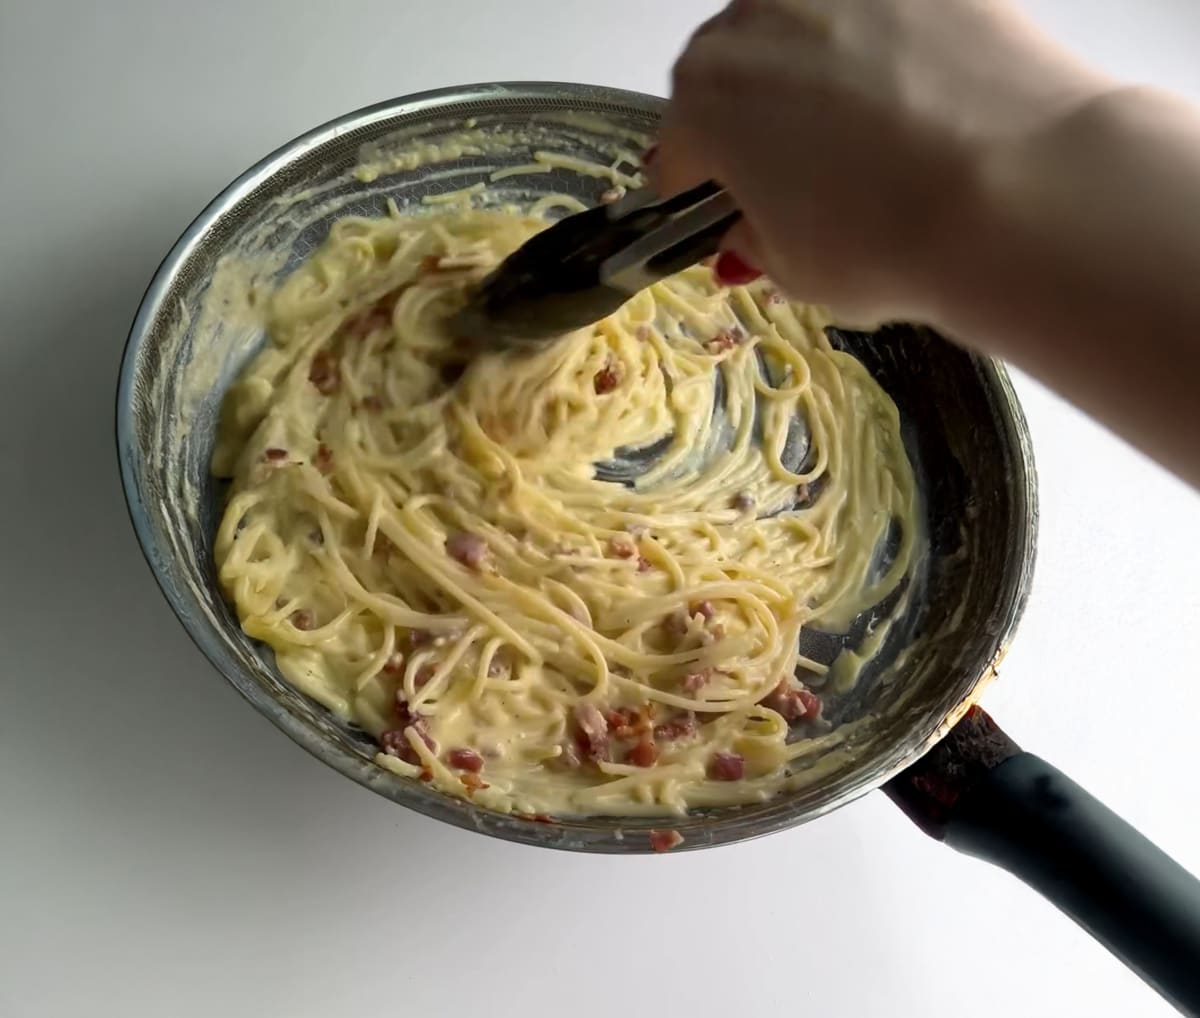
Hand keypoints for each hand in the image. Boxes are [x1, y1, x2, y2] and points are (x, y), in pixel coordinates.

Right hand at [655, 0, 1109, 324]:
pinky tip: (929, 102)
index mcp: (705, 96)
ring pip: (808, 34)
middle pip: (736, 74)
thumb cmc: (886, 244)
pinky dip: (893, 53)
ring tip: (877, 138)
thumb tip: (752, 226)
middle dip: (757, 123)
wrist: (1019, 195)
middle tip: (810, 178)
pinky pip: (885, 18)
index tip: (734, 213)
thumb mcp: (793, 273)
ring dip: (821, 77)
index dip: (705, 190)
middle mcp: (759, 17)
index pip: (679, 148)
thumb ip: (754, 240)